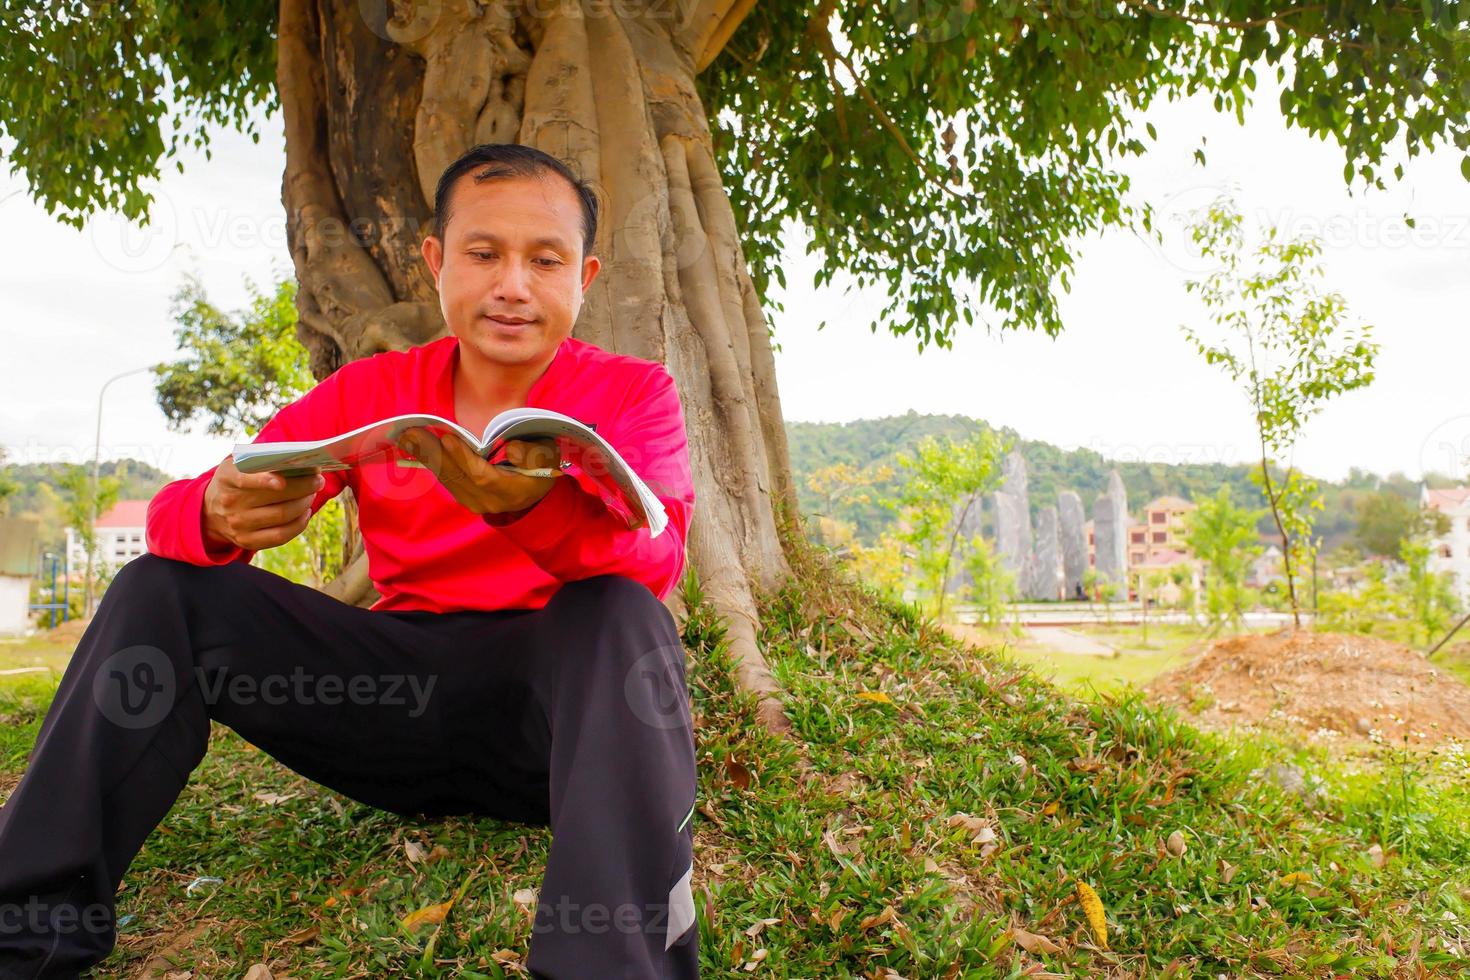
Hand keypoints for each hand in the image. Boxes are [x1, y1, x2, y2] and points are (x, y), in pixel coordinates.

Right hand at [203, 456, 324, 551]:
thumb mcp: (238, 464)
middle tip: (318, 480)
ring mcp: (238, 525)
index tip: (282, 480)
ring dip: (304, 504)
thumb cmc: (236, 480)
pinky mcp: (247, 542)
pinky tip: (305, 513)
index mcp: (227, 478)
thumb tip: (297, 459)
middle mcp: (230, 503)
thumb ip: (261, 459)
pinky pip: (280, 536)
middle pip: (275, 498)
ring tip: (312, 494)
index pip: (245, 479)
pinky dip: (299, 524)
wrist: (210, 511)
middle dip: (303, 487)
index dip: (264, 480)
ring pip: (282, 516)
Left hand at [397, 428, 559, 515]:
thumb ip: (534, 454)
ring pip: (448, 478)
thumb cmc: (542, 467)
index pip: (484, 477)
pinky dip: (430, 461)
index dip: (465, 459)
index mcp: (512, 491)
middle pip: (458, 478)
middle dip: (434, 454)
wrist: (535, 492)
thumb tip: (511, 449)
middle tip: (413, 433)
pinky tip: (415, 446)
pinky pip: (445, 478)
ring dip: (426, 456)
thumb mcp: (548, 457)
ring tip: (408, 436)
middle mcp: (489, 502)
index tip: (449, 438)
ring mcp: (475, 502)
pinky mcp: (464, 497)